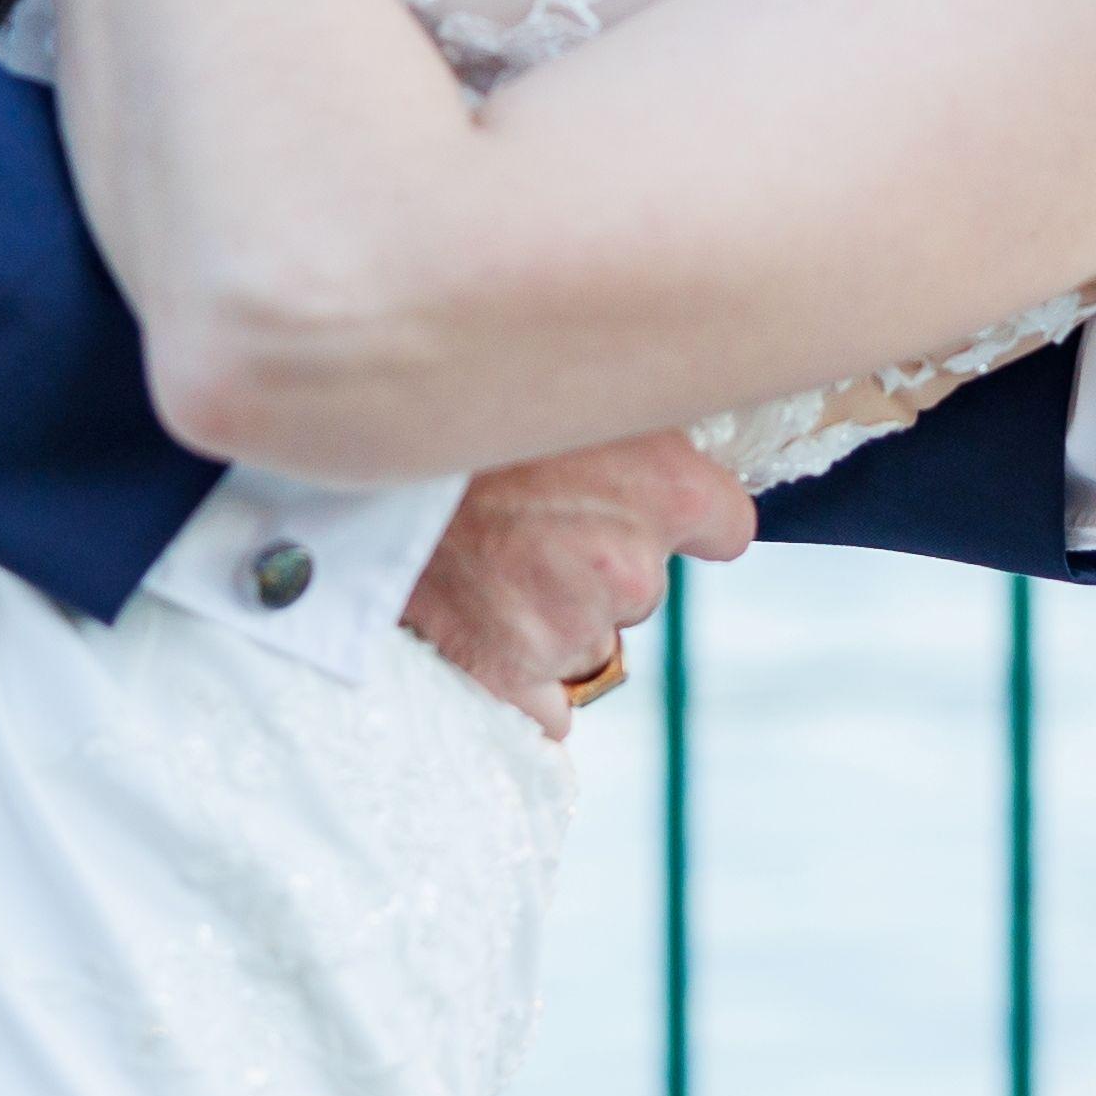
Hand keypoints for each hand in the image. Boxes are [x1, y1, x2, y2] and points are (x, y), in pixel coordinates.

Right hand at [402, 434, 758, 738]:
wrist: (368, 454)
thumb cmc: (476, 409)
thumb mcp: (585, 387)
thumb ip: (647, 430)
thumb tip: (681, 436)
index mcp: (669, 491)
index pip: (726, 528)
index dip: (680, 515)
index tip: (642, 502)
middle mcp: (632, 569)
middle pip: (645, 584)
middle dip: (601, 560)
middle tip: (533, 512)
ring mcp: (572, 627)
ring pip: (590, 637)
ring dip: (554, 611)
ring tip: (493, 550)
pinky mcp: (511, 673)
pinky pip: (548, 707)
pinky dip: (522, 679)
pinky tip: (487, 621)